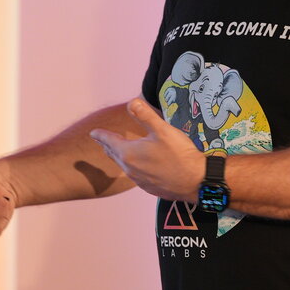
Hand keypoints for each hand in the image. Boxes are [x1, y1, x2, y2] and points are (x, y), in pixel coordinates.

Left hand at [88, 98, 205, 201]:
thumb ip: (145, 115)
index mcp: (129, 153)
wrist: (196, 182)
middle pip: (114, 154)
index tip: (93, 132)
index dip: (101, 135)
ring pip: (124, 166)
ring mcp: (139, 181)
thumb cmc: (180, 154)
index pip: (109, 141)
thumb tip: (131, 101)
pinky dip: (132, 167)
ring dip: (119, 156)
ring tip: (118, 151)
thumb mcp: (162, 130)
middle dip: (107, 146)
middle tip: (101, 140)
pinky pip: (135, 175)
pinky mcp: (150, 188)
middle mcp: (130, 169)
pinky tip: (138, 166)